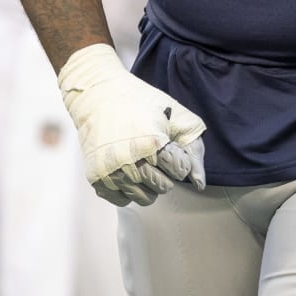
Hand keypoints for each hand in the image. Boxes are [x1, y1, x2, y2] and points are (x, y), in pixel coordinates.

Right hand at [57, 44, 205, 207]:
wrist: (99, 95)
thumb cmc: (141, 103)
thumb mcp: (177, 116)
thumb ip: (194, 151)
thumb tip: (199, 184)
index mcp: (153, 143)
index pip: (181, 172)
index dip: (179, 158)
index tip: (170, 146)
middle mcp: (131, 162)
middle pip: (164, 188)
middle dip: (166, 172)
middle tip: (155, 153)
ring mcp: (112, 172)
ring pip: (145, 198)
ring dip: (149, 183)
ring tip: (142, 161)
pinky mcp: (96, 179)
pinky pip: (123, 200)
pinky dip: (128, 189)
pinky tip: (127, 170)